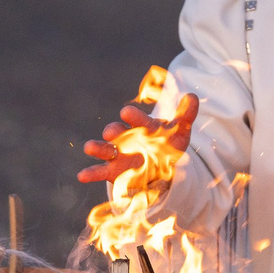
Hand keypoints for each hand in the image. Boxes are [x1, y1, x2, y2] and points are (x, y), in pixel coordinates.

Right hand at [78, 93, 196, 183]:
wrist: (161, 167)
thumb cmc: (168, 144)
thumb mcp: (180, 131)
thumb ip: (185, 116)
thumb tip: (192, 97)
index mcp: (142, 126)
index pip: (137, 119)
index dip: (133, 116)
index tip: (127, 113)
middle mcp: (127, 137)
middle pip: (117, 131)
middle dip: (115, 131)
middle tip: (113, 131)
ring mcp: (118, 153)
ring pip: (105, 148)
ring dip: (97, 147)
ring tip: (89, 147)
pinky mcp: (112, 170)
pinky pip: (99, 171)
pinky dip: (90, 173)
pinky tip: (81, 176)